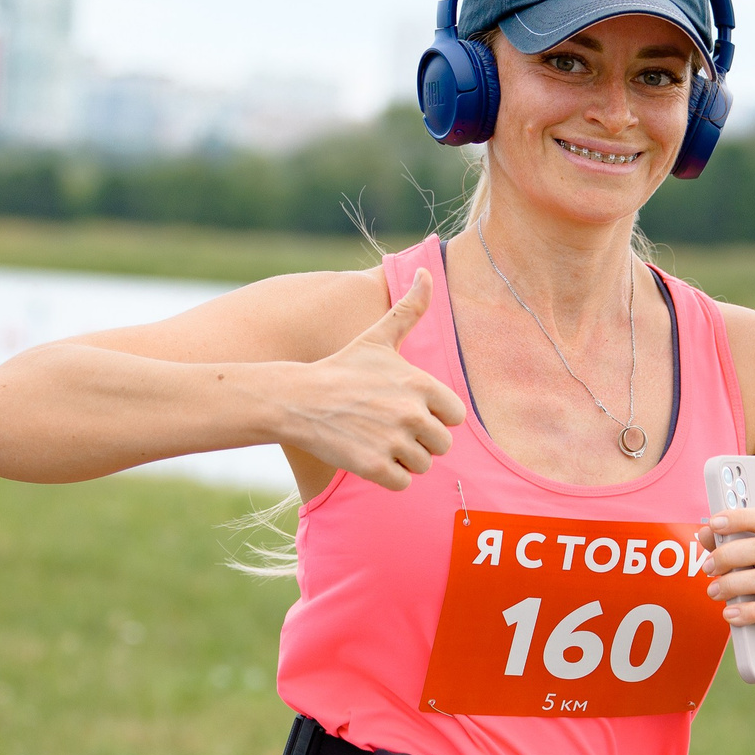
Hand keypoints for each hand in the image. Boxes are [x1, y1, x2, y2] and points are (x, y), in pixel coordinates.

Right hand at [282, 270, 469, 491]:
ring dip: (404, 459)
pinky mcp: (374, 467)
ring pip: (423, 465)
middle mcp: (411, 414)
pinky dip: (389, 476)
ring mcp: (393, 442)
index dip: (435, 415)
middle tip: (390, 427)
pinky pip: (403, 483)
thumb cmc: (343, 368)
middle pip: (442, 444)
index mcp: (420, 384)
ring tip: (377, 439)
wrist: (299, 400)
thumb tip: (428, 271)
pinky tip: (369, 456)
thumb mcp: (378, 337)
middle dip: (421, 440)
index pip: (455, 416)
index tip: (409, 408)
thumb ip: (410, 309)